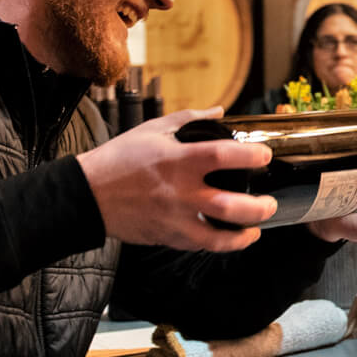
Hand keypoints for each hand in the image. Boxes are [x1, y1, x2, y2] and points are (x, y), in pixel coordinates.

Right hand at [77, 107, 273, 252]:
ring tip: (257, 227)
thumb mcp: (152, 129)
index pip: (224, 155)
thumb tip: (220, 111)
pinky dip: (219, 243)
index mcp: (177, 160)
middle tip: (270, 202)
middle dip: (258, 207)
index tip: (264, 155)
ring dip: (243, 234)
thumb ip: (190, 120)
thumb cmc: (118, 159)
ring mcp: (173, 219)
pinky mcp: (166, 236)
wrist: (85, 195)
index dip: (251, 155)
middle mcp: (179, 192)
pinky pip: (199, 245)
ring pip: (217, 236)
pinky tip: (231, 236)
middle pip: (229, 206)